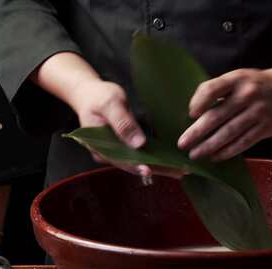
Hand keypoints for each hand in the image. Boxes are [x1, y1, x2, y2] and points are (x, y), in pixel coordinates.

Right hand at [68, 79, 183, 178]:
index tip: (150, 170)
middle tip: (178, 172)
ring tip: (181, 170)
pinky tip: (172, 161)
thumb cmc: (99, 96)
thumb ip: (123, 123)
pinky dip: (155, 157)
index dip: (135, 166)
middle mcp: (107, 154)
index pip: (120, 160)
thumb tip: (139, 144)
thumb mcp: (110, 104)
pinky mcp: (125, 147)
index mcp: (99, 147)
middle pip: (133, 165)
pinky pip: (141, 155)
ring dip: (159, 166)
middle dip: (155, 169)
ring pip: (139, 162)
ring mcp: (116, 151)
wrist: (91, 93)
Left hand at [177, 68, 271, 160]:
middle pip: (217, 115)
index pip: (213, 89)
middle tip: (182, 144)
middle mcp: (247, 95)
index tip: (190, 114)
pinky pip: (243, 142)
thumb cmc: (258, 84)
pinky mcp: (266, 127)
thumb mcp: (240, 77)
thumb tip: (195, 112)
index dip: (199, 102)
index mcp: (237, 79)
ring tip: (195, 154)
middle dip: (197, 132)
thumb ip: (220, 90)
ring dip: (209, 146)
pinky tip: (216, 157)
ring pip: (229, 133)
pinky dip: (228, 151)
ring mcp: (258, 112)